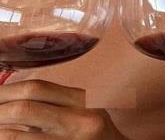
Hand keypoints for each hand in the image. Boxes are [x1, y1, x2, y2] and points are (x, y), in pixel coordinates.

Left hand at [0, 80, 126, 138]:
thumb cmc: (95, 135)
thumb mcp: (84, 112)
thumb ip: (55, 104)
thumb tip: (10, 101)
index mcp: (83, 101)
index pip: (38, 88)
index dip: (7, 89)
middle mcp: (79, 119)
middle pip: (26, 108)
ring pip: (16, 135)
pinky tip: (4, 138)